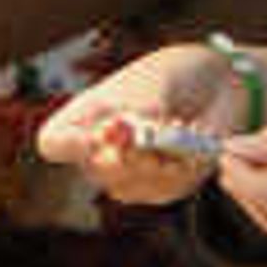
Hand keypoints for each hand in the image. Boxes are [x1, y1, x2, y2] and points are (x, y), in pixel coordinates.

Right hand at [39, 43, 235, 201]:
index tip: (107, 126)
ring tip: (183, 124)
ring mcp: (128, 177)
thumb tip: (125, 139)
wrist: (214, 86)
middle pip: (98, 170)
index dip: (71, 143)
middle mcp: (97, 154)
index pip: (52, 143)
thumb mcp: (152, 85)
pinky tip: (194, 138)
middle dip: (132, 151)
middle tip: (159, 127)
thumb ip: (137, 113)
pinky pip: (167, 189)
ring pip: (133, 184)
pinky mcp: (161, 189)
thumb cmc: (173, 76)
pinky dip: (185, 163)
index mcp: (82, 120)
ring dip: (164, 156)